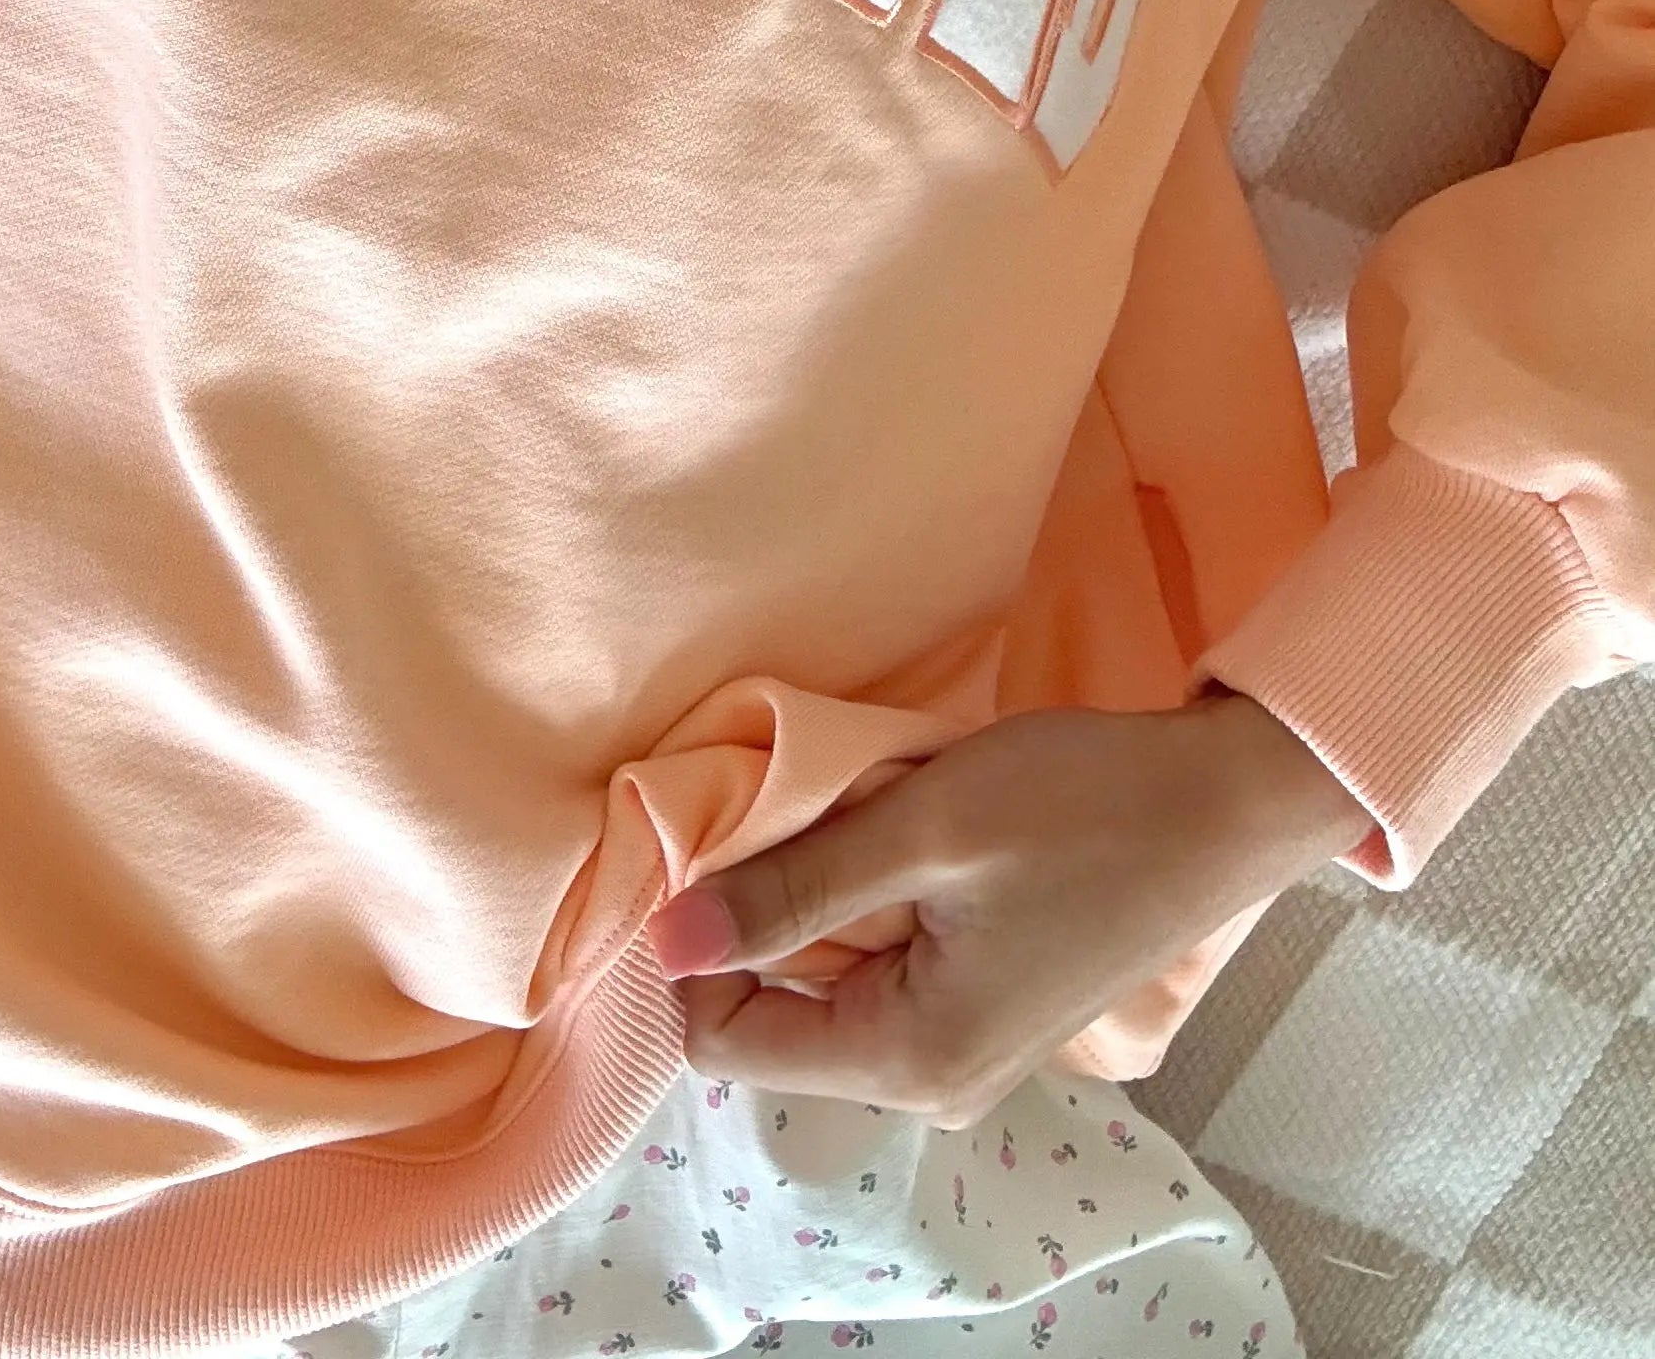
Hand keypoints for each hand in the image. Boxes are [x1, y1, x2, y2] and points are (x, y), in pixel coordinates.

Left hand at [643, 688, 1376, 1128]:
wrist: (1224, 803)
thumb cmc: (1082, 806)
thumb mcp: (920, 829)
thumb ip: (790, 889)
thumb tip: (665, 938)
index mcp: (911, 1060)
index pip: (727, 1041)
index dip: (700, 944)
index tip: (724, 843)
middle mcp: (932, 1084)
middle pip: (775, 1016)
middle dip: (765, 914)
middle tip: (806, 812)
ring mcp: (966, 1053)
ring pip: (827, 984)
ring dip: (822, 899)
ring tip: (868, 816)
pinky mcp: (989, 1009)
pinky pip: (882, 968)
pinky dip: (870, 901)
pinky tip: (910, 835)